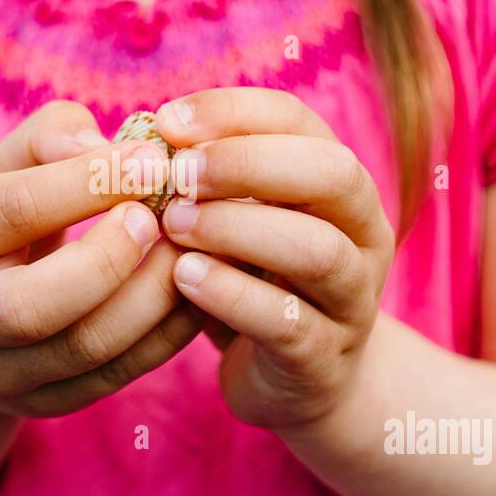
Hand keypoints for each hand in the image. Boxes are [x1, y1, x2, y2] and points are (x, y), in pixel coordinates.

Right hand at [0, 101, 203, 417]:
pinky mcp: (45, 403)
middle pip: (35, 304)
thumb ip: (52, 139)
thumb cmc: (2, 221)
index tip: (153, 160)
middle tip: (160, 219)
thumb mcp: (5, 168)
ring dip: (152, 298)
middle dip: (110, 259)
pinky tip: (195, 293)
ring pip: (85, 348)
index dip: (89, 182)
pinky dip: (166, 335)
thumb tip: (107, 146)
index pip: (14, 209)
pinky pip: (116, 376)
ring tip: (191, 251)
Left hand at [154, 88, 394, 431]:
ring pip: (317, 250)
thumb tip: (134, 134)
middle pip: (332, 174)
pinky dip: (232, 295)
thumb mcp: (233, 219)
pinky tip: (183, 280)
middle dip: (247, 163)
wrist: (299, 383)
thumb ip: (202, 176)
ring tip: (173, 225)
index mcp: (337, 183)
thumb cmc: (250, 281)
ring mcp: (352, 298)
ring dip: (238, 228)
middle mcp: (362, 233)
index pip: (298, 121)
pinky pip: (288, 322)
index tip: (167, 122)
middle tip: (177, 174)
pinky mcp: (324, 359)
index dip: (233, 112)